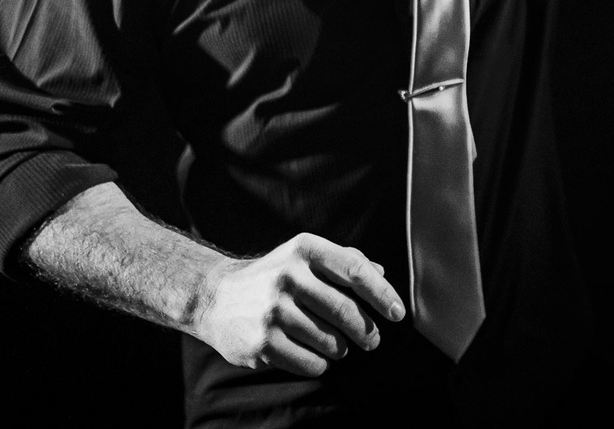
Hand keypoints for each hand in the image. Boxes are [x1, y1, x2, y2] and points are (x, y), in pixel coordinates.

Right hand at [194, 233, 405, 376]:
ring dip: (342, 349)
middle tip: (373, 341)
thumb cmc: (274, 276)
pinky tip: (315, 356)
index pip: (355, 271)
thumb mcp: (304, 257)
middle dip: (367, 331)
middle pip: (346, 310)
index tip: (397, 313)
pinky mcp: (261, 342)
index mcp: (304, 249)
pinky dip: (321, 364)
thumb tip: (380, 272)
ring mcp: (272, 310)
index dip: (382, 293)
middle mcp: (287, 276)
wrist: (216, 298)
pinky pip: (311, 362)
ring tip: (338, 346)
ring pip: (331, 341)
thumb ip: (343, 260)